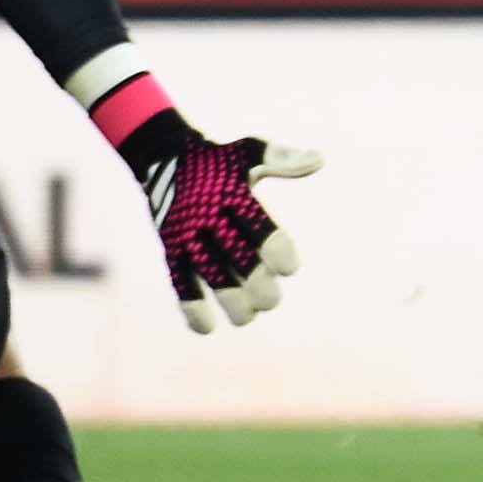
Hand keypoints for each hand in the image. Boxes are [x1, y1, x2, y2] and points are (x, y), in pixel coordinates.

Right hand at [118, 119, 321, 332]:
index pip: (257, 225)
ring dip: (228, 298)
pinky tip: (207, 328)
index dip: (275, 250)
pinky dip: (190, 305)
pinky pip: (179, 279)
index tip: (290, 269)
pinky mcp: (171, 248)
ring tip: (248, 318)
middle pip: (234, 254)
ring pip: (208, 272)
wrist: (164, 159)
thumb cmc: (219, 163)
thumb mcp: (248, 153)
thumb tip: (318, 159)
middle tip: (272, 300)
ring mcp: (187, 233)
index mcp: (232, 194)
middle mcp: (208, 215)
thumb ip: (282, 160)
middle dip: (255, 282)